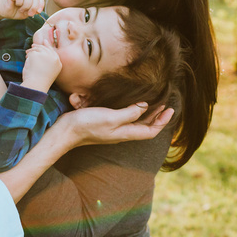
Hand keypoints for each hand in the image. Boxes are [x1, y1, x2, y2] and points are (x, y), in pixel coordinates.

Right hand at [0, 0, 44, 19]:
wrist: (3, 11)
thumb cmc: (15, 11)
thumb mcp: (26, 13)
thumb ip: (33, 11)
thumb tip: (38, 10)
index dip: (41, 4)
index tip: (39, 12)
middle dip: (33, 7)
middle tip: (29, 14)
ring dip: (26, 5)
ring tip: (21, 10)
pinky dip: (19, 2)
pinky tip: (17, 5)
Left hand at [22, 42, 60, 91]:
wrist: (36, 85)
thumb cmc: (39, 82)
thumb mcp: (48, 72)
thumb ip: (47, 63)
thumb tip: (40, 53)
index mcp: (58, 64)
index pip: (53, 52)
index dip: (48, 46)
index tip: (44, 41)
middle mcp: (54, 58)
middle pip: (46, 48)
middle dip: (38, 46)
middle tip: (33, 45)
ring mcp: (46, 56)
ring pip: (38, 49)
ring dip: (31, 50)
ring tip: (27, 54)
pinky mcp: (38, 54)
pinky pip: (32, 51)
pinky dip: (28, 54)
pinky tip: (26, 57)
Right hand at [56, 102, 174, 146]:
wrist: (65, 131)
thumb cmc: (87, 125)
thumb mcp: (112, 118)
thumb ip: (130, 113)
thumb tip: (145, 107)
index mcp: (125, 133)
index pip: (150, 131)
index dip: (162, 122)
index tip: (170, 110)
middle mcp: (121, 133)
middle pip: (144, 128)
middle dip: (157, 117)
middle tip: (165, 105)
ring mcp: (113, 130)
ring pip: (135, 123)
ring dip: (146, 114)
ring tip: (154, 103)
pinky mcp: (105, 124)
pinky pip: (125, 119)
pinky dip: (133, 111)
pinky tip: (131, 104)